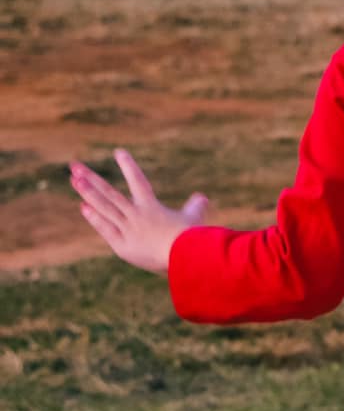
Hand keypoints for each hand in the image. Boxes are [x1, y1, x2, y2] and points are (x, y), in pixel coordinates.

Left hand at [69, 149, 210, 272]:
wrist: (186, 258)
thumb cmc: (193, 239)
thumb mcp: (195, 220)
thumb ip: (195, 207)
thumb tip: (202, 197)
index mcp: (152, 207)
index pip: (138, 182)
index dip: (128, 166)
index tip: (118, 152)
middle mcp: (136, 215)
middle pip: (109, 193)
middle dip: (91, 178)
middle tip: (74, 166)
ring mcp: (128, 229)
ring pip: (104, 207)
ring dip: (88, 193)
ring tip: (74, 180)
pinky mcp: (123, 246)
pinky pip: (106, 229)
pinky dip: (95, 218)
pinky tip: (83, 207)